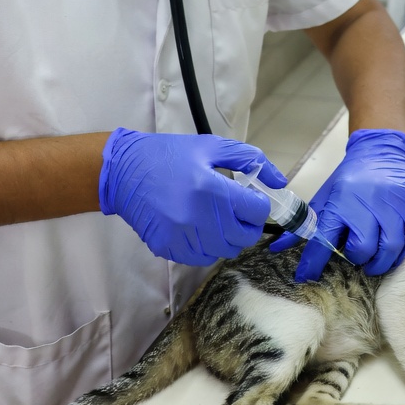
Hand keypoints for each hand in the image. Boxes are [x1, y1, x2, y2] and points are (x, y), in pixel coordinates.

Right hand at [99, 129, 286, 265]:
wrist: (124, 172)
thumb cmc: (170, 155)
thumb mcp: (211, 146)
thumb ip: (249, 159)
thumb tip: (279, 180)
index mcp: (212, 189)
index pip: (257, 210)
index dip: (258, 202)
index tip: (249, 196)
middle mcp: (199, 219)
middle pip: (245, 236)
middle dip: (247, 222)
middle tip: (236, 208)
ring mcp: (183, 238)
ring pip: (226, 250)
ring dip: (229, 236)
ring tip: (216, 217)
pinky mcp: (170, 249)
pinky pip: (203, 258)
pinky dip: (208, 246)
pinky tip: (199, 227)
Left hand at [270, 129, 404, 282]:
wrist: (381, 152)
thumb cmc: (350, 179)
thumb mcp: (324, 198)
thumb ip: (303, 225)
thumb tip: (276, 247)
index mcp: (340, 203)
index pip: (323, 240)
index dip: (312, 263)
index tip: (305, 277)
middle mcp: (365, 205)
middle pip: (362, 249)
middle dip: (357, 258)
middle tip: (355, 255)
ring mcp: (391, 207)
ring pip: (389, 249)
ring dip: (379, 261)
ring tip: (373, 259)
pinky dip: (399, 252)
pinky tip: (390, 249)